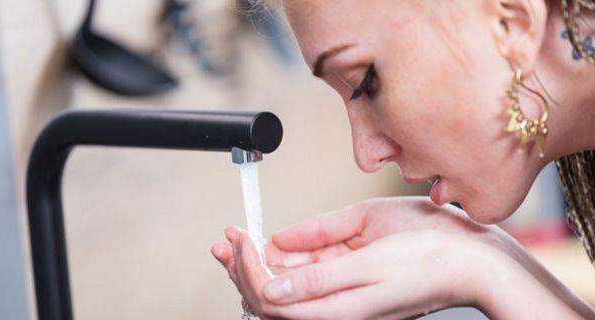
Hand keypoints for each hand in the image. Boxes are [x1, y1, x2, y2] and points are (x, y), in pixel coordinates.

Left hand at [213, 197, 592, 318]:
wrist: (470, 262)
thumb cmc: (431, 257)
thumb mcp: (371, 259)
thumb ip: (318, 275)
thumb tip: (272, 282)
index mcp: (337, 309)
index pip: (271, 296)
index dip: (247, 266)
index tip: (238, 235)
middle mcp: (334, 310)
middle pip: (272, 297)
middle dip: (241, 267)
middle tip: (224, 239)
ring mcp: (341, 299)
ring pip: (285, 288)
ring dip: (256, 265)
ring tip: (235, 241)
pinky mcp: (348, 286)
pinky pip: (306, 280)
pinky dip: (282, 263)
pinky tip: (271, 247)